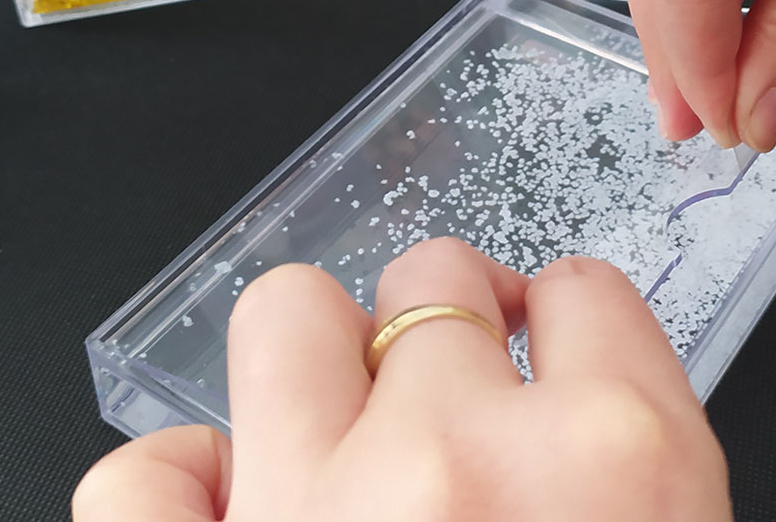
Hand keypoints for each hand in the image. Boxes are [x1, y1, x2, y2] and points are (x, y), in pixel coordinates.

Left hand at [72, 238, 730, 519]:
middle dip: (452, 333)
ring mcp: (315, 511)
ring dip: (317, 357)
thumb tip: (568, 372)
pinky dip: (183, 483)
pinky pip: (146, 477)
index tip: (552, 356)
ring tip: (343, 432)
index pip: (584, 293)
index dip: (567, 328)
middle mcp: (460, 466)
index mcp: (617, 464)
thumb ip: (629, 445)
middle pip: (439, 276)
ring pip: (287, 312)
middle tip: (458, 417)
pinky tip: (232, 512)